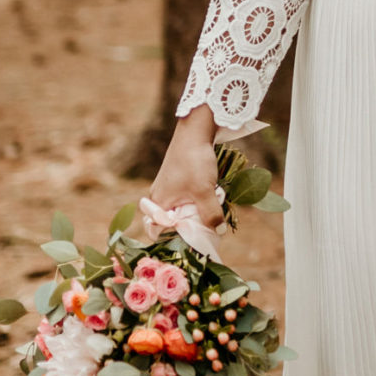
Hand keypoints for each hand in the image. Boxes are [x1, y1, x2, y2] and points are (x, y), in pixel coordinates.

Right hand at [144, 105, 224, 234]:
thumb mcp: (204, 191)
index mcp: (158, 203)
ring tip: (213, 210)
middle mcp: (159, 198)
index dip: (175, 239)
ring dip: (198, 212)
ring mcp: (169, 189)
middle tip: (209, 228)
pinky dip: (199, 202)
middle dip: (191, 226)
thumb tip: (218, 233)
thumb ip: (211, 214)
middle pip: (173, 223)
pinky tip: (212, 197)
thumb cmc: (194, 162)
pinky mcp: (179, 181)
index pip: (159, 232)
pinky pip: (187, 199)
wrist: (195, 132)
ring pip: (183, 210)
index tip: (194, 243)